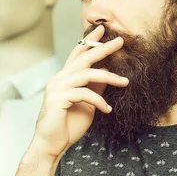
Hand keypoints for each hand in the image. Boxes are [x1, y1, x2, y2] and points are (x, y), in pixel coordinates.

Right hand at [30, 26, 127, 159]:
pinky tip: (107, 109)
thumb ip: (94, 88)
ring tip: (125, 82)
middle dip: (102, 48)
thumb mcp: (87, 104)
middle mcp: (58, 79)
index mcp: (63, 78)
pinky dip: (99, 101)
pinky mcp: (58, 99)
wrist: (51, 145)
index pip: (77, 54)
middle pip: (83, 58)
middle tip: (120, 41)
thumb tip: (107, 74)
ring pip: (86, 74)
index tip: (102, 30)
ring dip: (109, 77)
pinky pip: (84, 93)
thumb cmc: (67, 126)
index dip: (89, 41)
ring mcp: (56, 88)